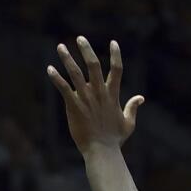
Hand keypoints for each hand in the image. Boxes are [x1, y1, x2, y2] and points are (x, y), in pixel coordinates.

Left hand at [48, 37, 143, 153]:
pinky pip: (64, 88)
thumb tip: (141, 98)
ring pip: (76, 73)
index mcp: (112, 95)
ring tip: (60, 46)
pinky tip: (49, 69)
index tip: (113, 42)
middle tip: (80, 38)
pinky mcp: (74, 106)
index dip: (116, 54)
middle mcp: (99, 93)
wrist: (102, 151)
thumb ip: (133, 108)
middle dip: (86, 50)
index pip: (117, 69)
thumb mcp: (128, 123)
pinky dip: (56, 78)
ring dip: (67, 58)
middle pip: (94, 65)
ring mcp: (86, 98)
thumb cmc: (115, 140)